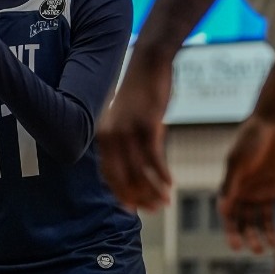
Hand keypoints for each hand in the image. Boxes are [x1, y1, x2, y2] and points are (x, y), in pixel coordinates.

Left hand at [97, 48, 174, 210]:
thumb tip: (131, 165)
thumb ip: (124, 141)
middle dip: (138, 198)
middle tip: (154, 209)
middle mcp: (111, 137)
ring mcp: (128, 131)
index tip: (132, 208)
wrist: (148, 63)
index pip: (108, 175)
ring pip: (139, 172)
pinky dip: (162, 175)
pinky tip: (171, 185)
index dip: (120, 194)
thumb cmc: (140, 93)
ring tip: (165, 202)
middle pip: (122, 178)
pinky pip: (154, 159)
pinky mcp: (147, 125)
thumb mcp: (125, 119)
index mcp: (103, 137)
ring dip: (153, 191)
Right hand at [218, 114, 274, 252]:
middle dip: (250, 236)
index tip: (236, 246)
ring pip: (265, 218)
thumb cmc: (252, 137)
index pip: (230, 214)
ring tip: (273, 246)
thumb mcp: (238, 160)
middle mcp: (249, 191)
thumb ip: (230, 184)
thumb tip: (221, 209)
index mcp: (234, 186)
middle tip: (257, 249)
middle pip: (247, 220)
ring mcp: (266, 189)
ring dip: (267, 233)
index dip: (231, 231)